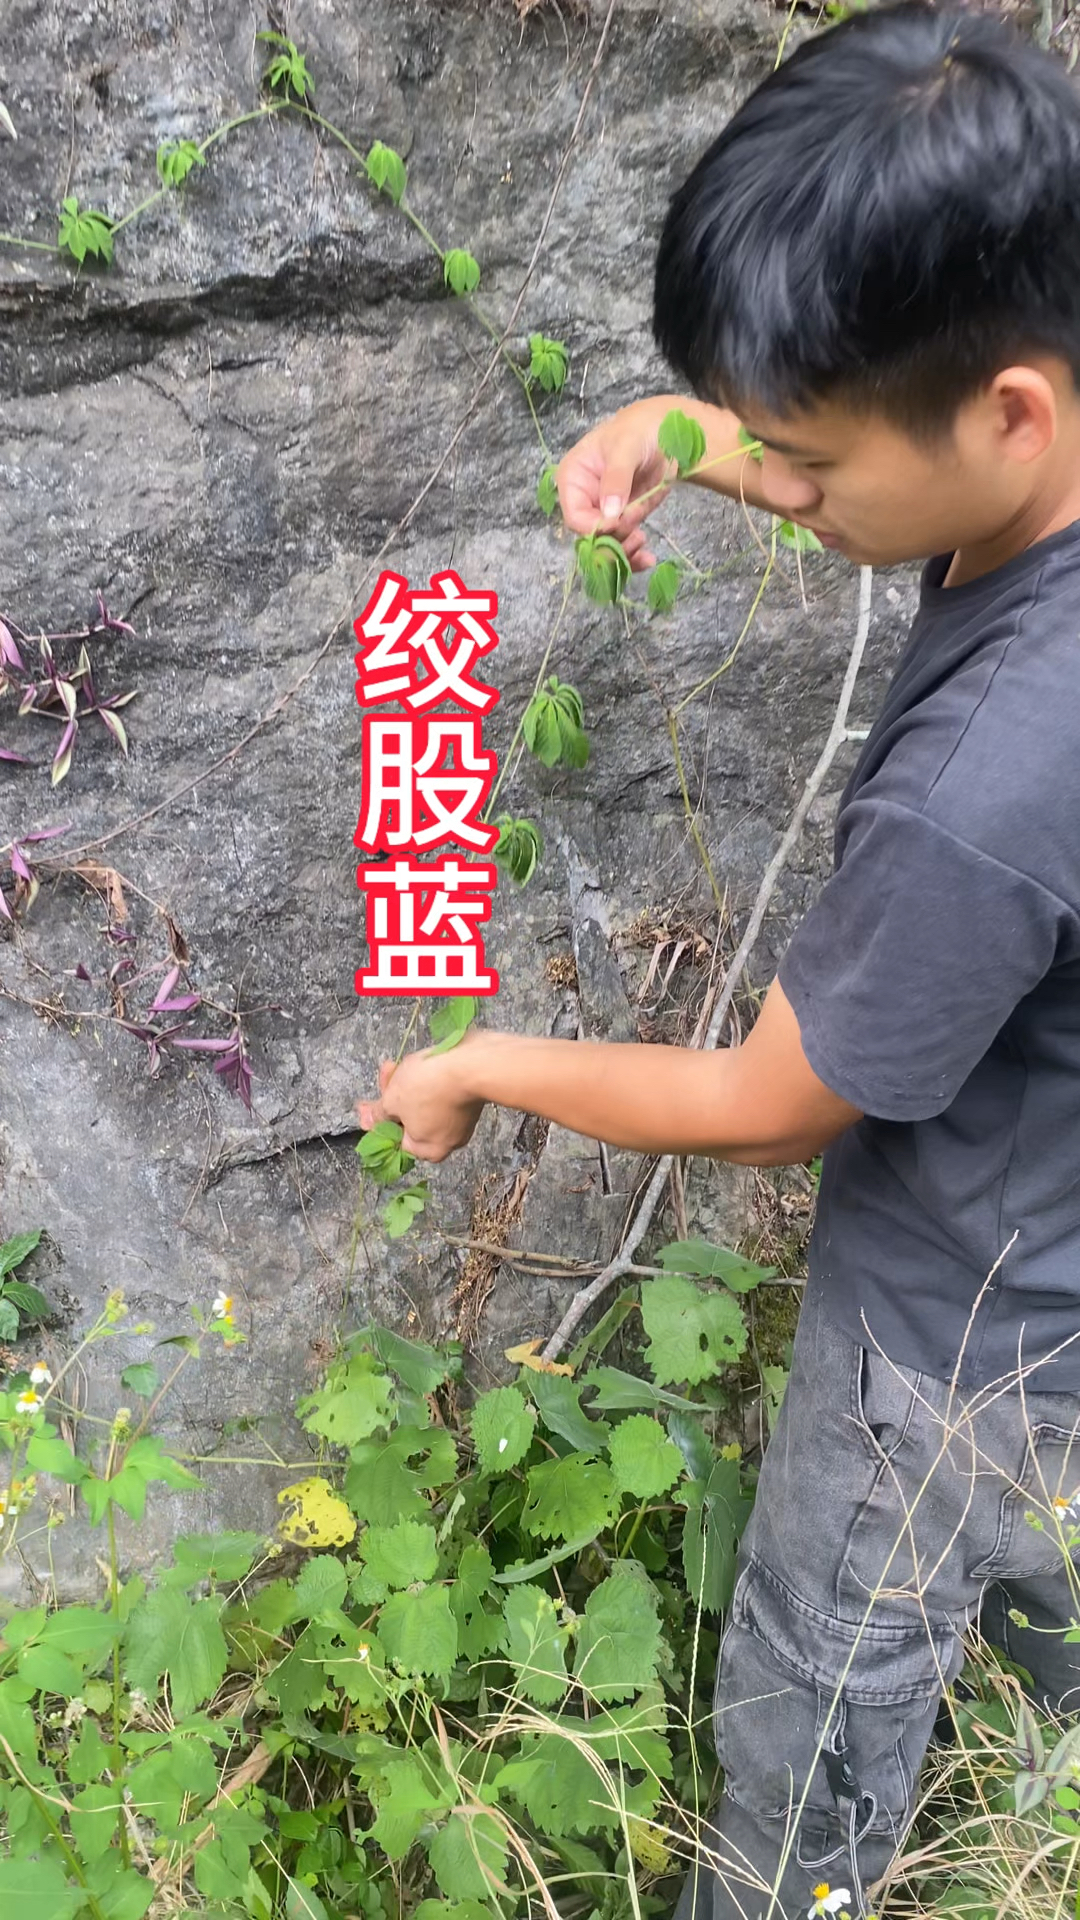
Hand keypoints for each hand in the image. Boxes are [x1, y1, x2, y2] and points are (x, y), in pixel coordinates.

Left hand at [354, 1032, 488, 1162]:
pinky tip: (423, 1064)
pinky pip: (443, 1094)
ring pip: (425, 1104)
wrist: (472, 1064)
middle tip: (387, 1074)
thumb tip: (368, 1122)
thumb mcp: (393, 1101)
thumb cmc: (430, 1087)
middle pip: (410, 1120)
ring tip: (402, 1065)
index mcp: (428, 1150)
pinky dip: (431, 1081)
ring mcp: (462, 1120)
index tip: (371, 1101)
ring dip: (410, 1084)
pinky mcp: (470, 1099)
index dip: (380, 1117)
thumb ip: (379, 1114)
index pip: (396, 1139)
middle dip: (394, 1095)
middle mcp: (448, 1141)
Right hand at [556, 399, 676, 572]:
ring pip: (605, 546)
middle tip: (635, 539)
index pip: (575, 515)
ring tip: (643, 545)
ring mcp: (604, 513)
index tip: (617, 525)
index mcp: (573, 478)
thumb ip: (616, 478)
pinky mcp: (623, 521)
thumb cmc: (638, 430)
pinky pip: (623, 544)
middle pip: (589, 536)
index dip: (594, 527)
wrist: (665, 431)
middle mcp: (584, 500)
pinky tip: (647, 559)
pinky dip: (634, 556)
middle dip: (610, 544)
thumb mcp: (626, 447)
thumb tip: (609, 513)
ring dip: (623, 554)